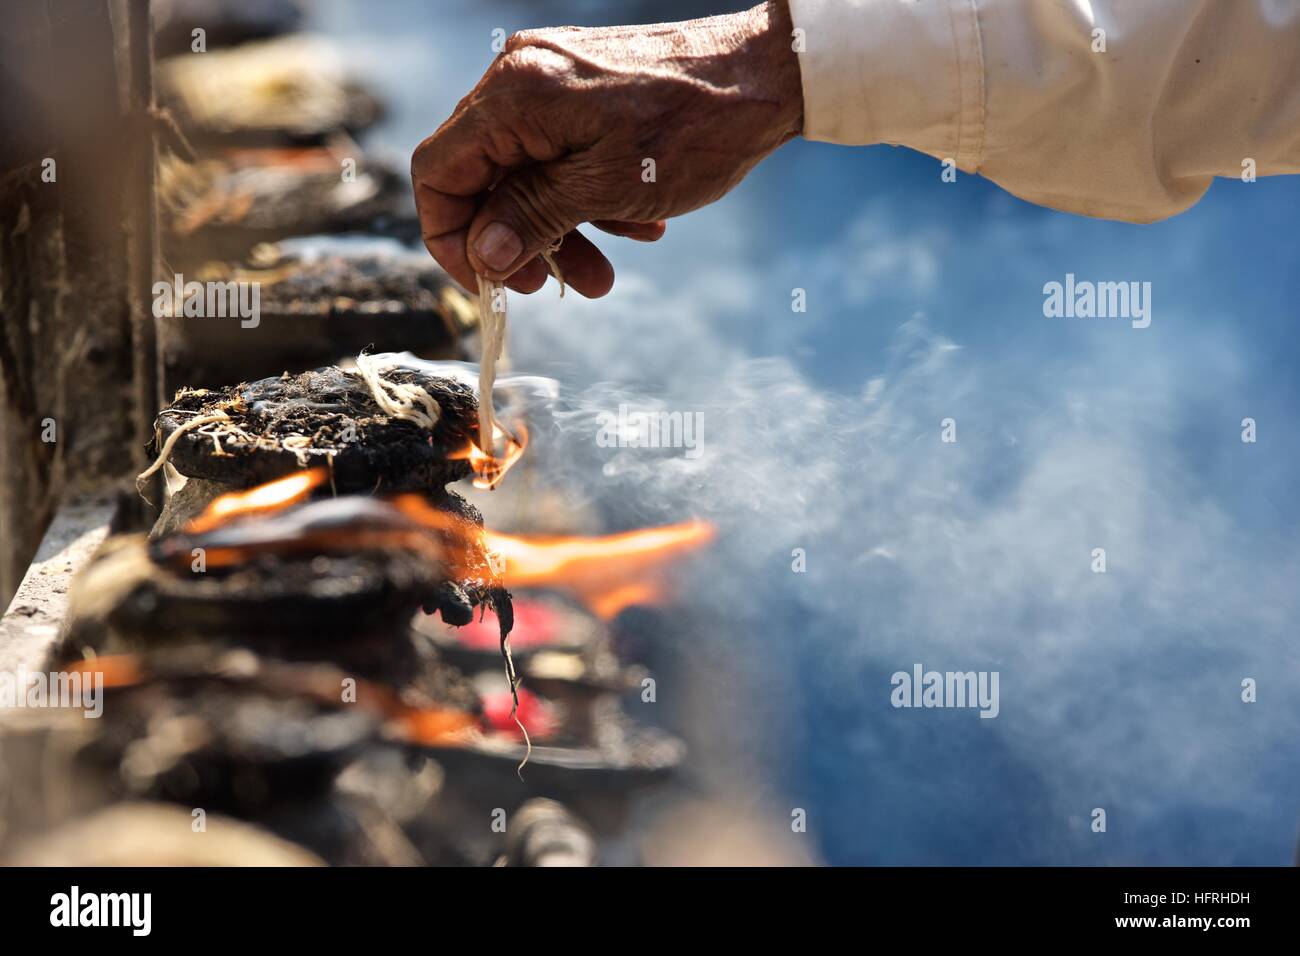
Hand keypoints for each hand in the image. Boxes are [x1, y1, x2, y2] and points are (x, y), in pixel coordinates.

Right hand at [411, 0, 802, 296]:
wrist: (769, 74)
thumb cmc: (693, 128)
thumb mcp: (606, 188)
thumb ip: (532, 218)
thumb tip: (482, 254)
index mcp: (513, 97)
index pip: (438, 171)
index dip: (450, 236)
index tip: (487, 283)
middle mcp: (523, 80)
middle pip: (482, 176)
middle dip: (515, 241)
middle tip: (547, 286)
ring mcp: (555, 82)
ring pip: (527, 173)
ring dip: (559, 231)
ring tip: (603, 277)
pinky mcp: (588, 92)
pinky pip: (564, 155)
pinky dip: (588, 199)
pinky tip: (638, 225)